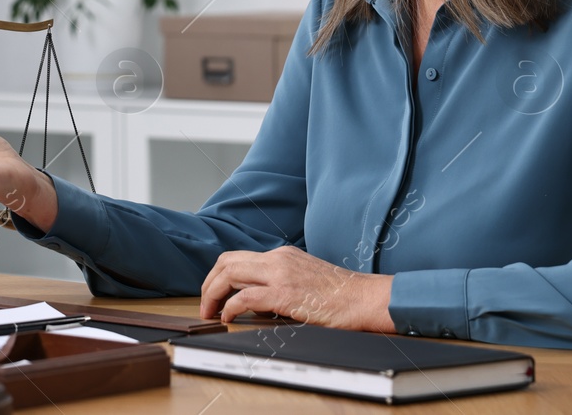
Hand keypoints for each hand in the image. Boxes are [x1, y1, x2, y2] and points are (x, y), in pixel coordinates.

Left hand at [199, 246, 394, 331]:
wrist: (367, 298)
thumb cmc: (343, 295)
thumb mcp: (306, 279)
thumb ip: (282, 283)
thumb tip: (258, 302)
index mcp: (283, 255)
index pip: (239, 258)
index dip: (219, 275)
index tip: (214, 293)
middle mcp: (278, 258)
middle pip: (227, 261)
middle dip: (209, 283)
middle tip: (205, 304)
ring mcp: (281, 273)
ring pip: (230, 273)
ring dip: (213, 293)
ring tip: (209, 312)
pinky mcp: (286, 293)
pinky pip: (245, 296)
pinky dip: (231, 307)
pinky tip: (229, 317)